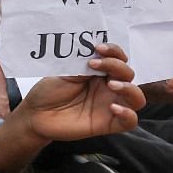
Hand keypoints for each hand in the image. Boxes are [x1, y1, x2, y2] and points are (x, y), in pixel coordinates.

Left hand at [15, 43, 144, 141]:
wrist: (36, 114)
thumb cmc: (49, 91)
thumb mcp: (65, 72)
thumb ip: (82, 64)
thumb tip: (96, 54)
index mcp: (100, 72)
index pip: (118, 58)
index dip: (113, 51)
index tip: (98, 49)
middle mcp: (108, 87)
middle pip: (129, 74)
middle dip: (117, 66)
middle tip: (95, 65)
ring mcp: (110, 105)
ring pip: (137, 97)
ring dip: (129, 88)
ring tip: (112, 85)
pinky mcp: (108, 124)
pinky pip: (130, 121)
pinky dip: (128, 114)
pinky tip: (114, 107)